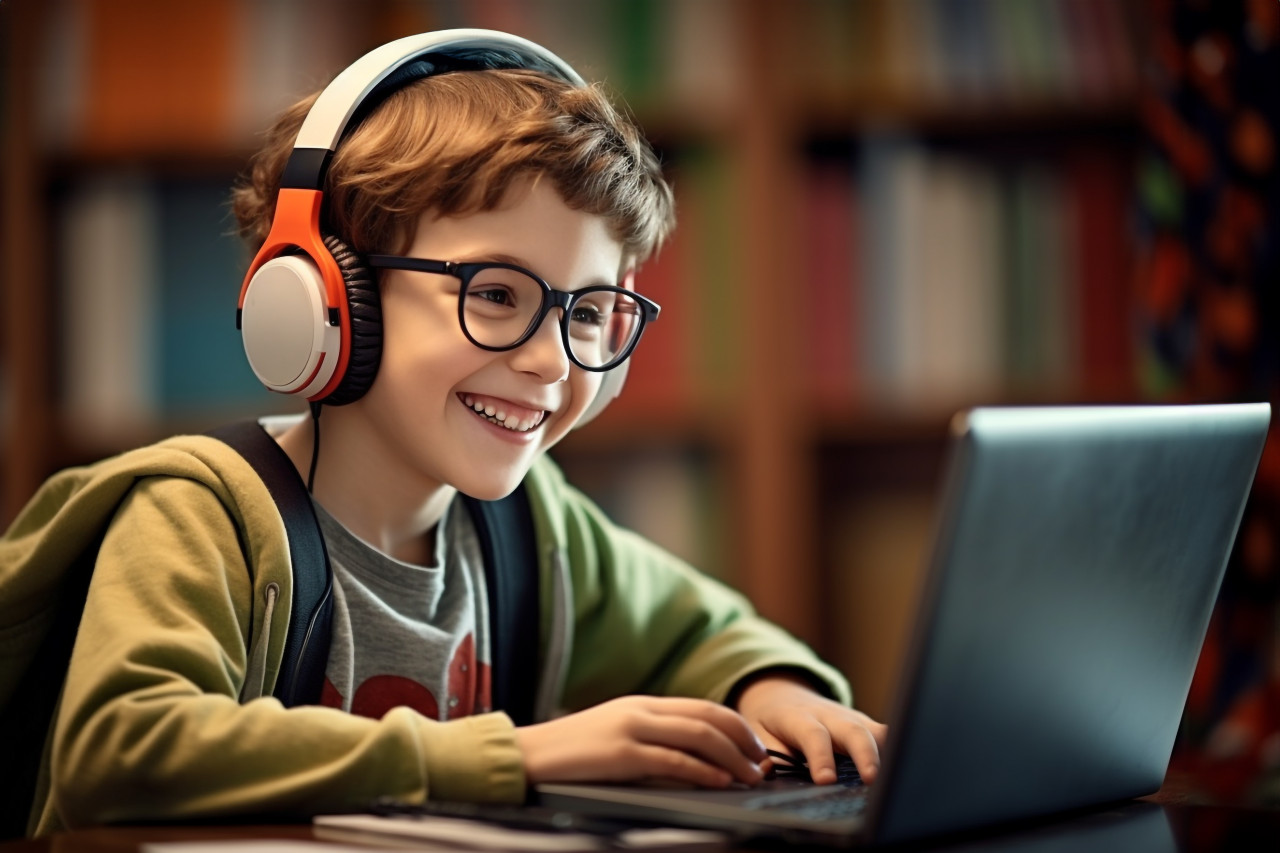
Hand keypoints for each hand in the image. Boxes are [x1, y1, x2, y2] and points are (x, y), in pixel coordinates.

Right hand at [515, 696, 768, 787]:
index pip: (702, 707)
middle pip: (708, 716)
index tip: (755, 749)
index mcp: (642, 704)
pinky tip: (719, 782)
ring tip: (750, 777)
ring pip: (698, 736)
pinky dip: (702, 771)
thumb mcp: (616, 737)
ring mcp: (631, 728)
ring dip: (732, 758)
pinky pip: (672, 760)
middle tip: (763, 763)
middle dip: (743, 740)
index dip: (736, 727)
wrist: (526, 754)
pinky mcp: (620, 753)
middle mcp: (641, 709)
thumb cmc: (571, 753)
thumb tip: (694, 762)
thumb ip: (650, 740)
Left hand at [733, 674, 887, 784]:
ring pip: (874, 731)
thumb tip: (767, 774)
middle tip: (871, 779)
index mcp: (799, 718)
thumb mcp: (758, 733)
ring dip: (886, 753)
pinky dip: (894, 749)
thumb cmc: (770, 720)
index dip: (821, 757)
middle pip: (853, 730)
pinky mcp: (863, 724)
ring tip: (894, 778)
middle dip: (865, 754)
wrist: (781, 693)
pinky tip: (902, 769)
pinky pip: (883, 734)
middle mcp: (829, 715)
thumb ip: (767, 754)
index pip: (813, 735)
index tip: (826, 780)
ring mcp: (850, 718)